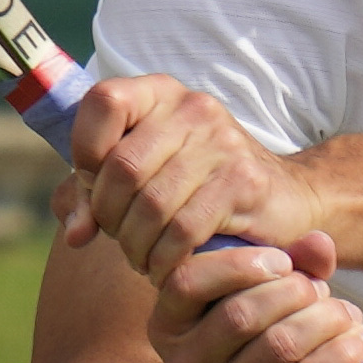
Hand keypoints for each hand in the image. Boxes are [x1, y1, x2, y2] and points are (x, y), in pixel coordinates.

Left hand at [59, 74, 317, 294]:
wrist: (285, 198)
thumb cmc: (196, 190)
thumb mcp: (138, 180)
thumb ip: (89, 196)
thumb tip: (77, 233)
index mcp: (159, 93)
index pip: (102, 102)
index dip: (85, 153)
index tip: (97, 189)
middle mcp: (192, 107)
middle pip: (122, 167)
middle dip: (111, 216)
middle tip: (123, 239)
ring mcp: (222, 142)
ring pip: (151, 205)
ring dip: (137, 246)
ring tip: (144, 258)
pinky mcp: (243, 182)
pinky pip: (183, 230)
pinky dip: (165, 259)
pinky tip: (168, 268)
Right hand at [145, 213, 362, 362]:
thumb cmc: (267, 353)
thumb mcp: (267, 303)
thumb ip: (289, 265)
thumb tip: (318, 243)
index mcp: (169, 331)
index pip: (187, 283)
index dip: (240, 264)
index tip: (283, 262)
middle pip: (242, 313)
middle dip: (297, 292)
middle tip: (322, 293)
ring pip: (282, 344)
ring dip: (328, 320)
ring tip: (347, 316)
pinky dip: (345, 353)